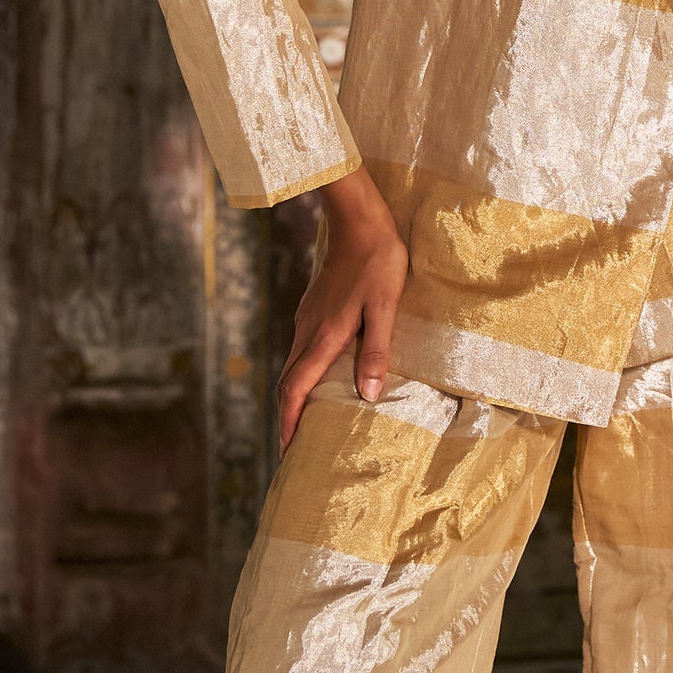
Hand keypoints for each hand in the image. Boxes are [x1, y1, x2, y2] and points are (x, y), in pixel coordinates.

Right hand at [277, 169, 407, 449]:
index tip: (286, 452)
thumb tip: (368, 394)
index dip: (290, 422)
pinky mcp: (313, 310)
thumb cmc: (378, 262)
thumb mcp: (385, 306)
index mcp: (324, 336)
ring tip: (302, 425)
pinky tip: (316, 384)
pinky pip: (301, 353)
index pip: (296, 389)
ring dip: (293, 400)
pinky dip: (301, 378)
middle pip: (287, 385)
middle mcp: (308, 332)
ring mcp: (307, 320)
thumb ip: (377, 350)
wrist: (359, 219)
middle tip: (290, 451)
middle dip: (287, 420)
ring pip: (292, 368)